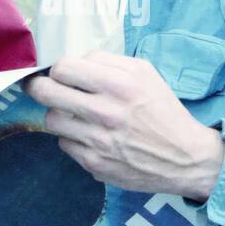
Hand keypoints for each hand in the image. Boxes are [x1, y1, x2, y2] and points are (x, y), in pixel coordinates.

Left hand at [23, 51, 224, 200]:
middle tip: (42, 88)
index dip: (58, 69)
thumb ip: (108, 61)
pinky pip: (64, 144)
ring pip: (51, 120)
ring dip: (59, 114)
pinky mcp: (94, 164)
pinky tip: (90, 137)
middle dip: (39, 87)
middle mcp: (106, 112)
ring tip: (74, 115)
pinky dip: (73, 138)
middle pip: (46, 93)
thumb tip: (75, 62)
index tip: (62, 74)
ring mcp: (97, 141)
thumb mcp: (145, 74)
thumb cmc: (163, 111)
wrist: (185, 158)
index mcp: (119, 84)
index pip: (63, 68)